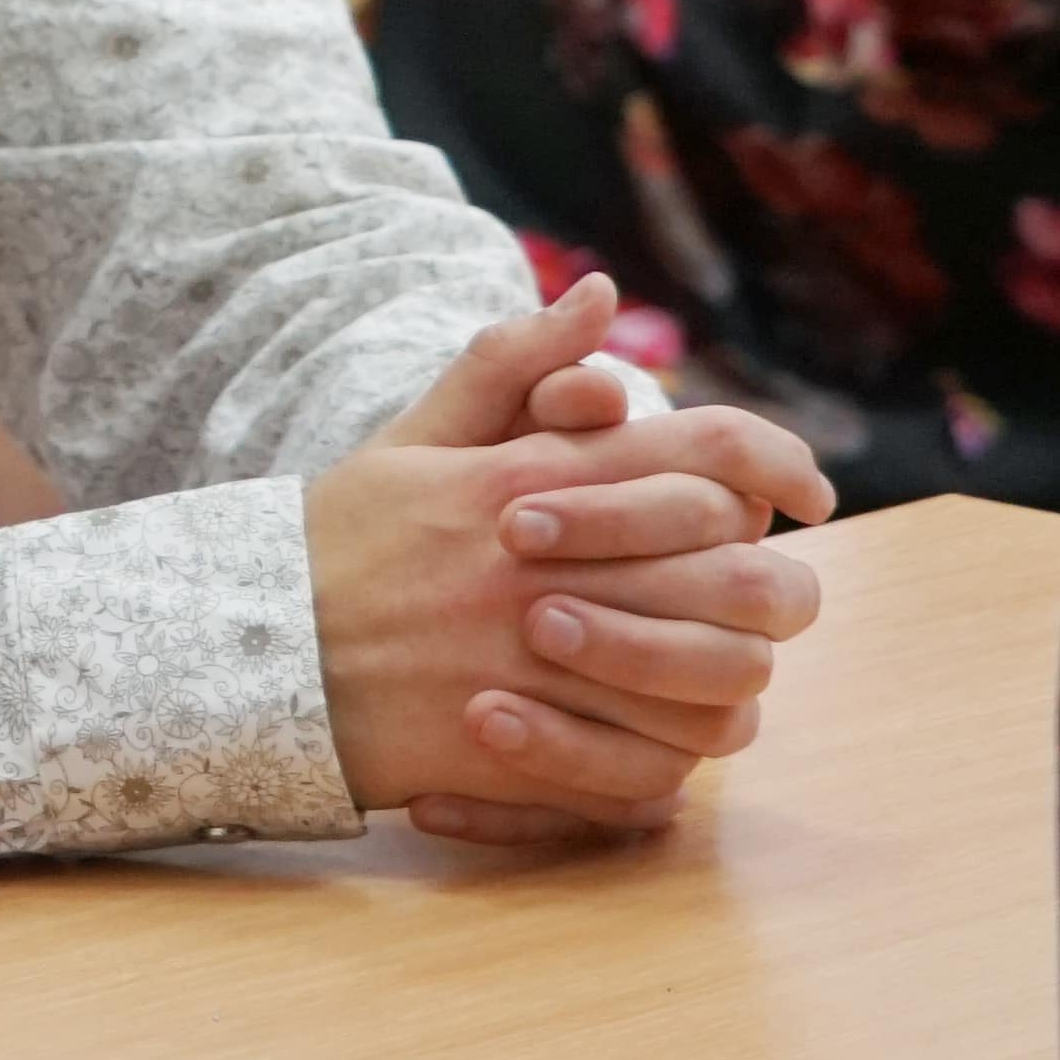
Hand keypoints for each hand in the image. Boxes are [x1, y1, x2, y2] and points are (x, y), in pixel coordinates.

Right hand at [306, 275, 830, 841]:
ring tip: (710, 671)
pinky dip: (672, 758)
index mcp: (535, 481)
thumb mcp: (421, 438)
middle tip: (767, 596)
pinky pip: (654, 768)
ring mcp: (539, 662)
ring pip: (718, 684)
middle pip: (743, 577)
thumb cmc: (341, 543)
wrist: (250, 652)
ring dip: (728, 677)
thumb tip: (595, 291)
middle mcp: (552, 567)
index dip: (781, 465)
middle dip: (773, 585)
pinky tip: (654, 736)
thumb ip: (515, 364)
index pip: (708, 456)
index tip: (809, 494)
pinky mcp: (526, 744)